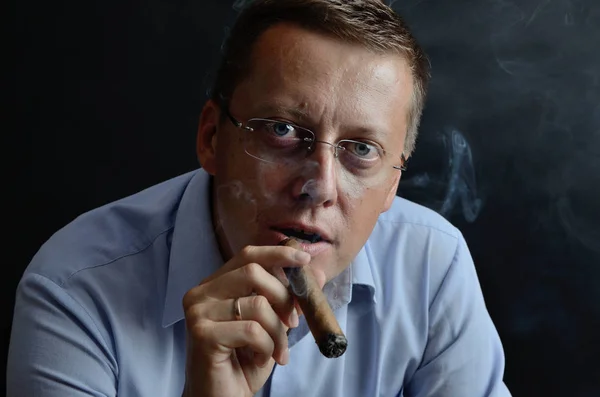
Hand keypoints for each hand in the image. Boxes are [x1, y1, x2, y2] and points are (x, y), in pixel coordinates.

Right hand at [181, 245, 311, 396]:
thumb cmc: (244, 363)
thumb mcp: (273, 326)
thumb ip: (289, 299)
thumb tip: (318, 275)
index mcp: (215, 285)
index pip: (247, 255)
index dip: (278, 254)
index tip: (304, 259)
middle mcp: (201, 293)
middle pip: (253, 272)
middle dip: (283, 296)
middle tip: (293, 322)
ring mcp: (198, 312)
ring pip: (257, 304)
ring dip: (277, 332)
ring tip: (276, 352)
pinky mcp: (202, 334)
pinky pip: (252, 330)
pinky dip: (266, 347)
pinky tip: (259, 359)